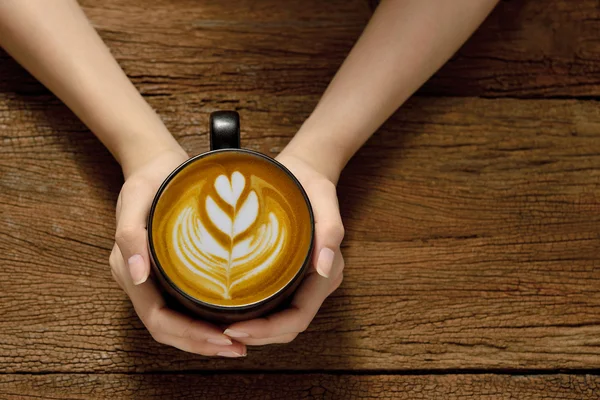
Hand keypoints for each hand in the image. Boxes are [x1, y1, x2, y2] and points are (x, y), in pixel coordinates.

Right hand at [110, 147, 246, 356]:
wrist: (154, 162)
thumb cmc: (150, 178)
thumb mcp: (137, 197)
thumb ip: (130, 234)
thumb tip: (138, 276)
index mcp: (129, 268)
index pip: (157, 319)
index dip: (188, 334)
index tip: (221, 338)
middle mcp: (139, 279)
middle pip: (168, 329)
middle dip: (201, 344)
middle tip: (238, 349)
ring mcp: (153, 278)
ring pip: (176, 323)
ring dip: (204, 338)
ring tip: (237, 345)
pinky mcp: (168, 272)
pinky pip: (184, 306)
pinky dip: (204, 320)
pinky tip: (229, 321)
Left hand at [222, 151, 344, 344]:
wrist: (304, 170)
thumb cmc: (309, 182)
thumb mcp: (322, 197)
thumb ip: (330, 231)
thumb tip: (326, 268)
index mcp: (329, 271)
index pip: (298, 317)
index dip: (267, 331)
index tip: (234, 328)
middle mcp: (319, 281)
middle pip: (289, 326)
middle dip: (258, 336)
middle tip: (221, 333)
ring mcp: (306, 280)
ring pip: (282, 321)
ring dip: (256, 331)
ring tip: (222, 328)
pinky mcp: (291, 275)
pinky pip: (275, 305)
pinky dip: (256, 315)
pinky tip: (231, 311)